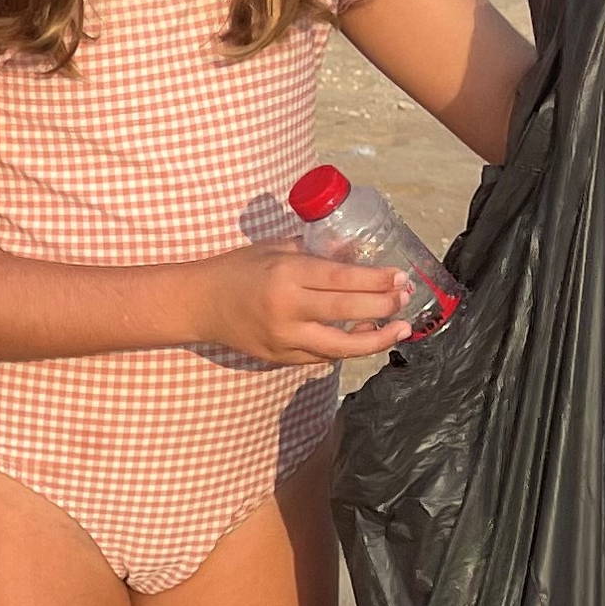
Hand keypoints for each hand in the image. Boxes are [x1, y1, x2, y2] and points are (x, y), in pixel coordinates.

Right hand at [194, 245, 413, 366]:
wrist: (198, 304)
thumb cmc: (237, 269)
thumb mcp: (276, 248)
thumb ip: (316, 252)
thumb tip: (357, 254)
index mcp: (286, 274)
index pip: (343, 279)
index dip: (377, 280)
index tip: (400, 277)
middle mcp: (287, 309)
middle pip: (348, 311)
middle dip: (384, 306)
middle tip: (406, 298)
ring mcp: (283, 337)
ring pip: (340, 346)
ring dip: (376, 339)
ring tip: (399, 330)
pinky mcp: (279, 357)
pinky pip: (322, 356)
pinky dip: (347, 348)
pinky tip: (365, 338)